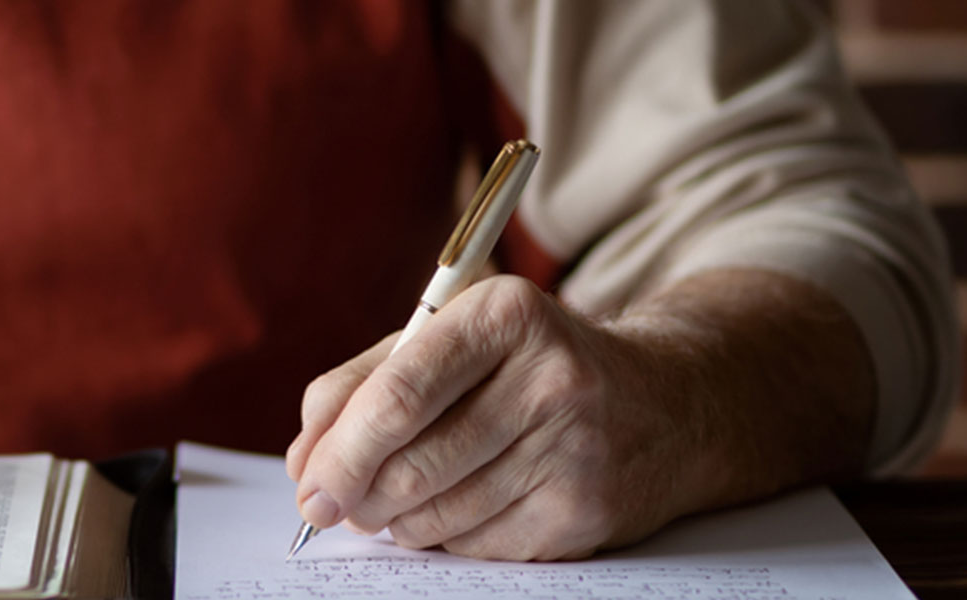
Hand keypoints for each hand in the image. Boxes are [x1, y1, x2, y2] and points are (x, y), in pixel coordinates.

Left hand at [284, 275, 721, 560]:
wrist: (662, 404)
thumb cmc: (524, 368)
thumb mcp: (447, 341)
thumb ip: (360, 385)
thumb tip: (305, 461)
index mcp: (504, 316)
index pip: (399, 395)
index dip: (340, 449)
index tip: (307, 483)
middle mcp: (550, 379)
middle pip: (412, 462)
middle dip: (354, 494)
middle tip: (332, 504)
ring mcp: (575, 449)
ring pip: (437, 513)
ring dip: (395, 519)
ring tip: (398, 498)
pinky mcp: (584, 511)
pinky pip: (476, 544)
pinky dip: (445, 536)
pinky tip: (458, 507)